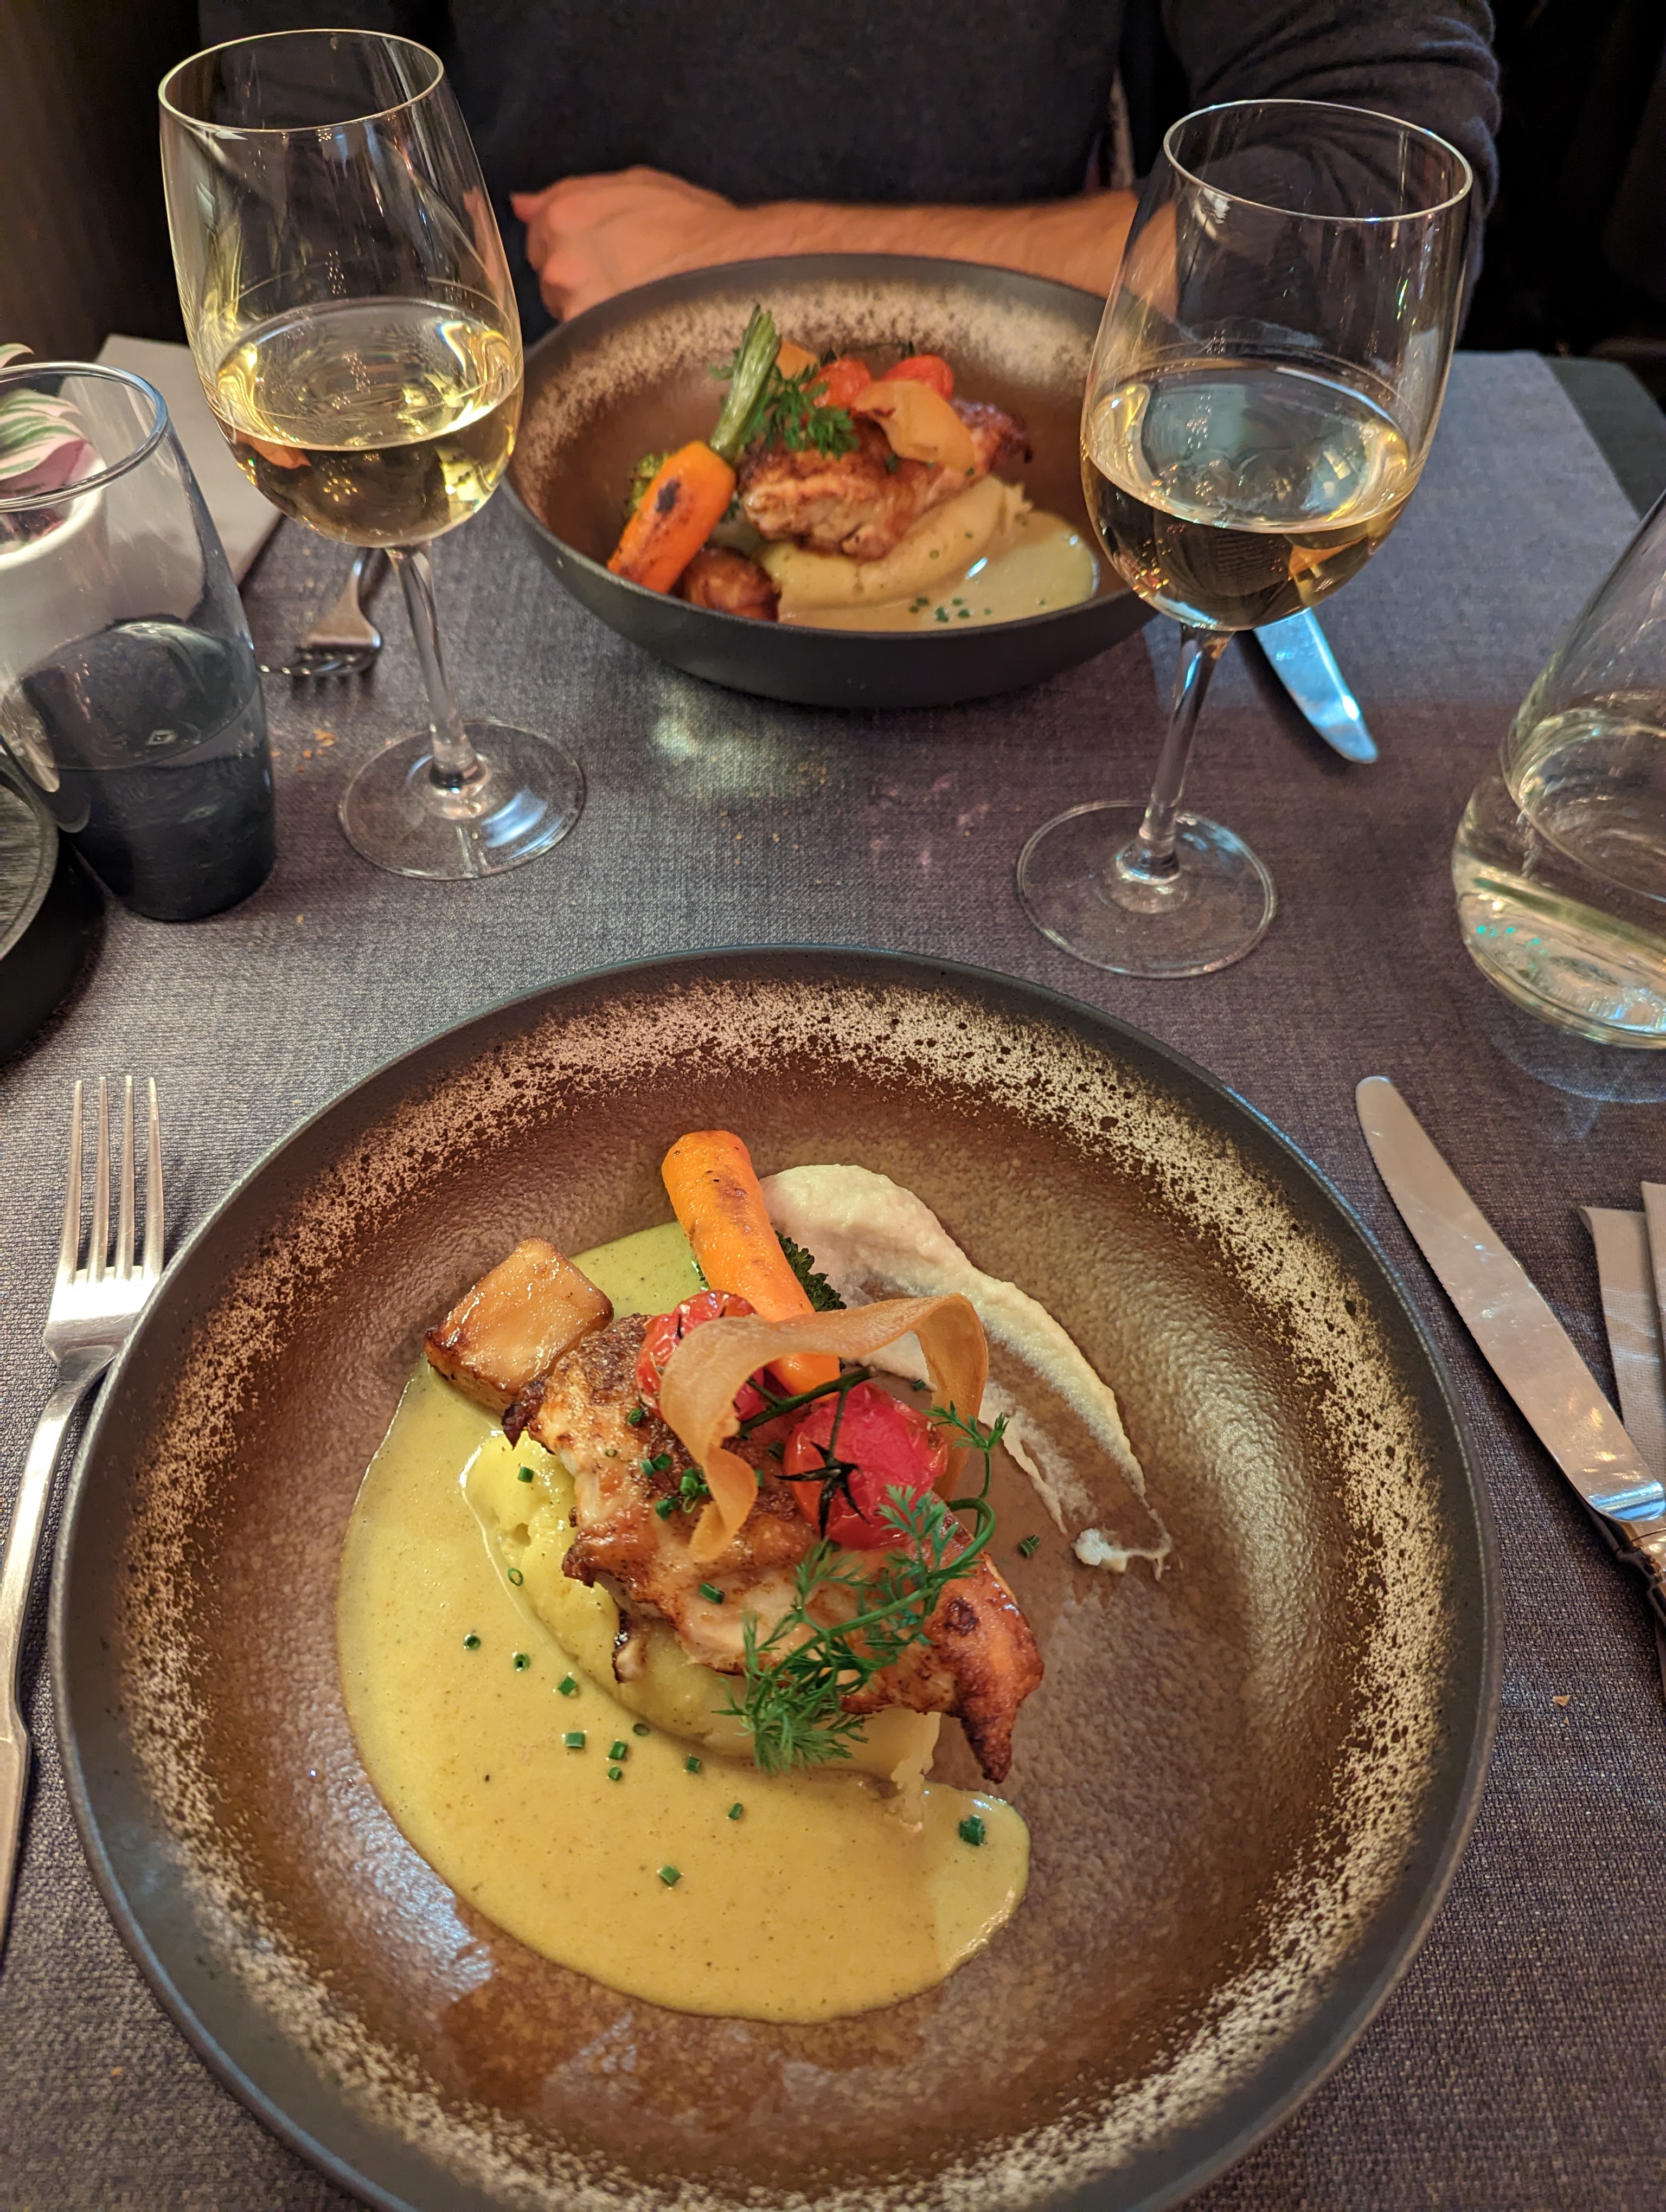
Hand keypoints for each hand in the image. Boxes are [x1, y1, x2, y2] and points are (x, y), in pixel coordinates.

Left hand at [511, 166, 744, 318]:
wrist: (739, 268)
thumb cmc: (696, 226)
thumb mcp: (636, 186)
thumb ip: (571, 193)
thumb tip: (523, 205)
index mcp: (565, 215)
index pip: (538, 237)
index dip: (571, 244)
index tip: (603, 251)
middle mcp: (561, 262)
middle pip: (550, 279)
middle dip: (580, 278)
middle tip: (628, 276)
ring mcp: (577, 307)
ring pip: (569, 313)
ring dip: (595, 310)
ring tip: (638, 302)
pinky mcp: (597, 343)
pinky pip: (587, 341)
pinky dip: (608, 336)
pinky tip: (639, 324)